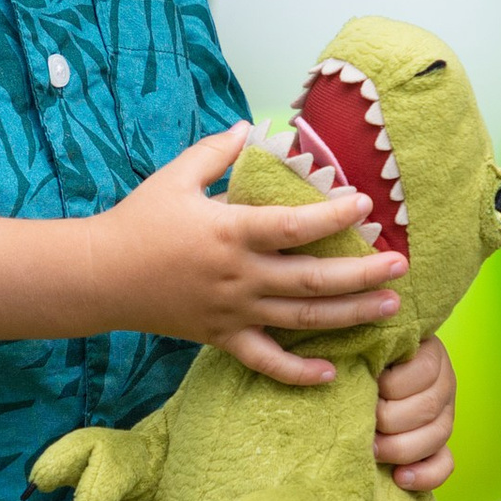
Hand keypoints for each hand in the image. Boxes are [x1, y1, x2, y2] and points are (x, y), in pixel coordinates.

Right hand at [96, 127, 407, 383]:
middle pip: (313, 279)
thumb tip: (253, 128)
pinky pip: (265, 361)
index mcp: (230, 232)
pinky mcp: (221, 338)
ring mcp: (233, 312)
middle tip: (401, 265)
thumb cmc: (138, 220)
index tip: (367, 204)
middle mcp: (239, 276)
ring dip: (350, 316)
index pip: (294, 226)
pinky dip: (298, 373)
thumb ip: (217, 152)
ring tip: (390, 308)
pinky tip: (333, 372)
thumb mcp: (176, 176)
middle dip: (363, 273)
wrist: (99, 276)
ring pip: (302, 320)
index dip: (334, 216)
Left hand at [373, 335, 454, 492]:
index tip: (367, 388)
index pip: (423, 371)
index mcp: (430, 355)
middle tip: (361, 423)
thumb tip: (344, 367)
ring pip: (437, 437)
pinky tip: (400, 478)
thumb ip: (367, 352)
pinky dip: (424, 475)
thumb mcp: (367, 348)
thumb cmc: (361, 360)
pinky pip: (444, 464)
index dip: (391, 386)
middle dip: (389, 420)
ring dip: (399, 448)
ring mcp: (445, 417)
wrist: (364, 383)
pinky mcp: (440, 446)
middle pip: (427, 408)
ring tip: (371, 449)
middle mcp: (444, 385)